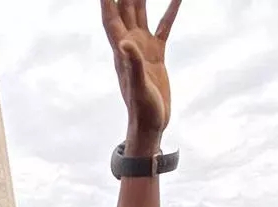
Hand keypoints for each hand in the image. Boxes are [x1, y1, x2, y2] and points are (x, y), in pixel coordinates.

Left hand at [100, 0, 181, 147]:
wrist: (151, 122)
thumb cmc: (142, 109)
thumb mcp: (138, 87)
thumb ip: (132, 65)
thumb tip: (125, 44)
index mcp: (122, 50)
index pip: (111, 18)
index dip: (107, 1)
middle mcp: (129, 44)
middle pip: (124, 9)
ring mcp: (143, 46)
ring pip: (141, 12)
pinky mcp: (157, 53)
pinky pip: (164, 26)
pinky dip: (170, 11)